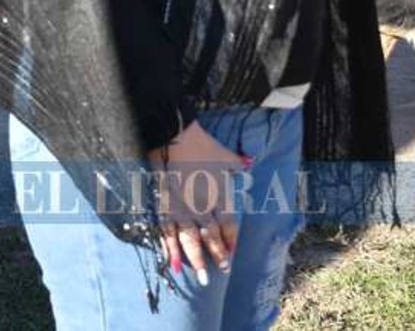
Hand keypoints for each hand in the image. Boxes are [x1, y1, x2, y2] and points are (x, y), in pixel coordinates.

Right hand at [146, 121, 249, 284]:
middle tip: (222, 270)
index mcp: (219, 194)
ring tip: (201, 278)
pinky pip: (167, 231)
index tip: (233, 252)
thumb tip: (251, 162)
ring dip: (196, 259)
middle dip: (217, 254)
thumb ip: (238, 163)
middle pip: (211, 235)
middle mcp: (201, 205)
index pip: (227, 223)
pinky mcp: (164, 205)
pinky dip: (170, 248)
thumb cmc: (201, 143)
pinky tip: (173, 263)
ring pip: (190, 238)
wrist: (172, 136)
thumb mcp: (225, 154)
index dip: (230, 239)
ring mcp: (181, 207)